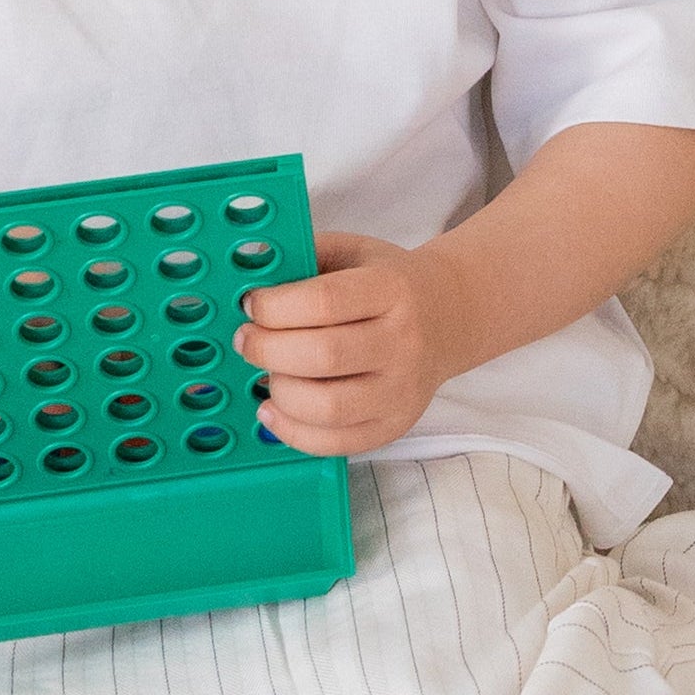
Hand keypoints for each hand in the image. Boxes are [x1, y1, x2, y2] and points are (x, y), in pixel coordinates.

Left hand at [237, 231, 460, 458]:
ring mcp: (401, 391)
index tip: (251, 304)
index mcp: (393, 289)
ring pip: (327, 407)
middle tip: (247, 340)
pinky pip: (335, 443)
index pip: (325, 302)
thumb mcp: (356, 252)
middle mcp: (403, 342)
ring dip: (279, 392)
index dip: (275, 307)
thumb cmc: (389, 284)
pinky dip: (292, 432)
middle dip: (267, 349)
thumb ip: (306, 255)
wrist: (448, 317)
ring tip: (266, 374)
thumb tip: (248, 272)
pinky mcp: (394, 426)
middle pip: (322, 356)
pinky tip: (273, 409)